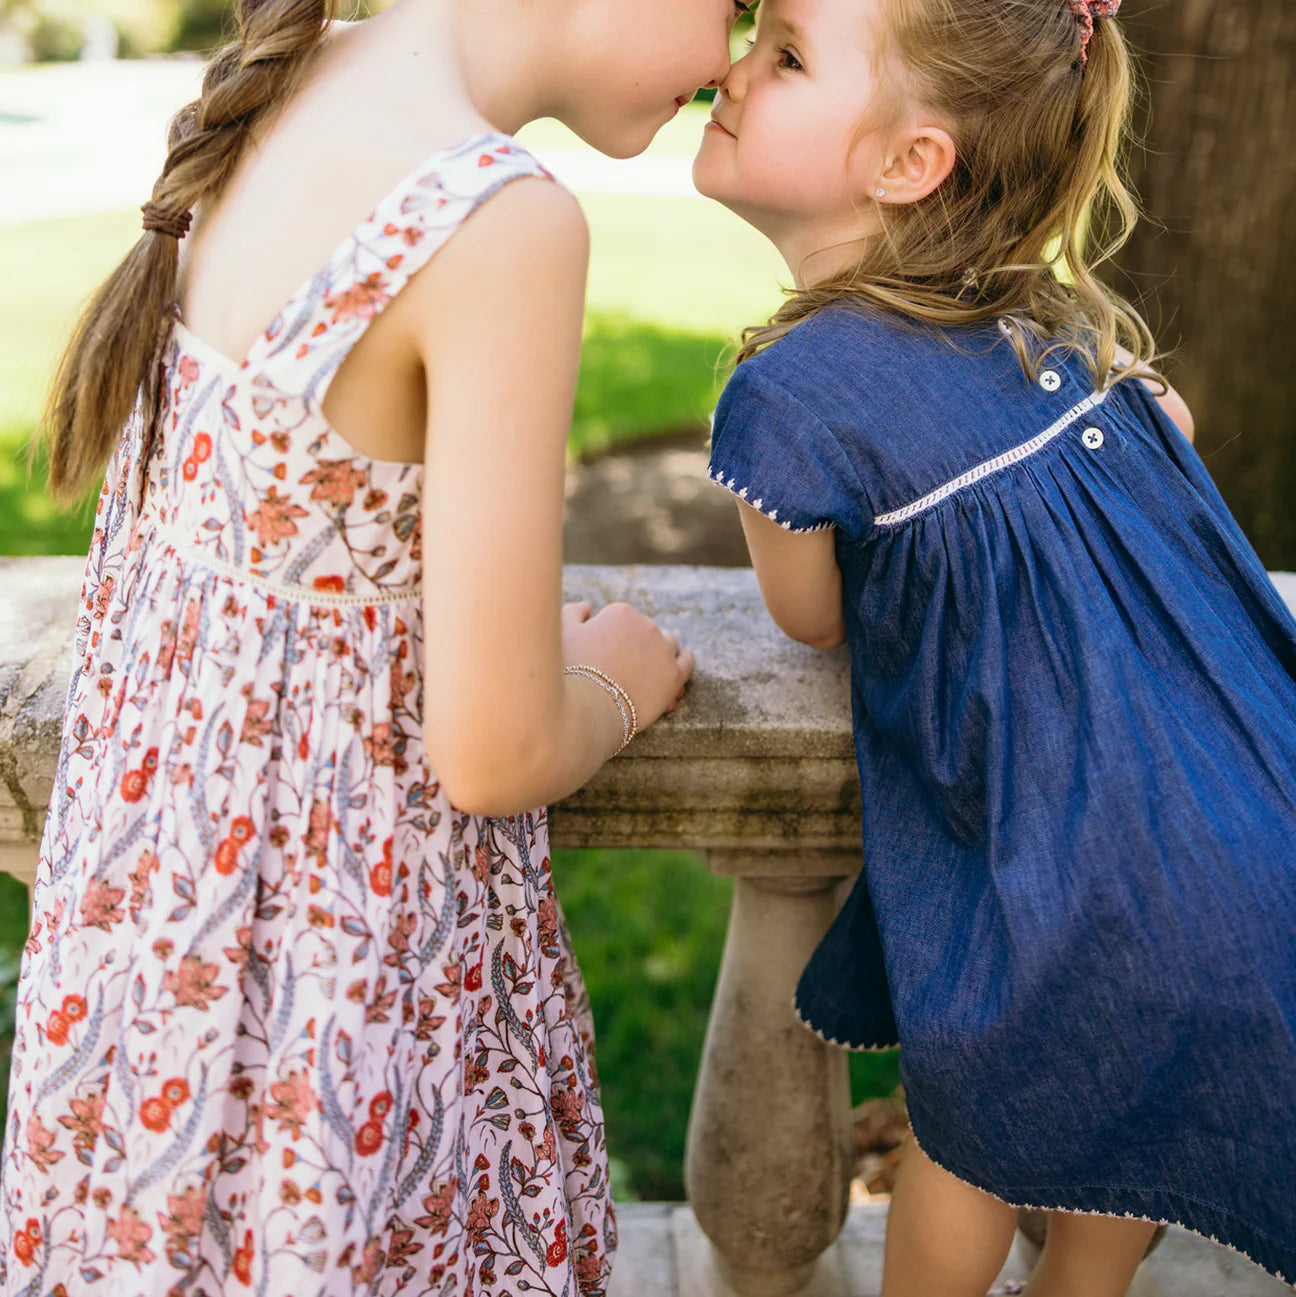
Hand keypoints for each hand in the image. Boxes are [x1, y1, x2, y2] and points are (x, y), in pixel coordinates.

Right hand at [562, 600, 693, 733]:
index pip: (624, 620)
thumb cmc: (570, 670)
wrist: (587, 709)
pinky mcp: (675, 676)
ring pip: (668, 644)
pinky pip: (687, 663)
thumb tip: (587, 606)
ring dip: (662, 651)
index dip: (615, 636)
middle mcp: (647, 626)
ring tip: (653, 666)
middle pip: (646, 631)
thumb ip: (573, 612)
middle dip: (639, 643)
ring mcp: (663, 650)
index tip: (609, 652)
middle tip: (628, 664)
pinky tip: (683, 660)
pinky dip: (685, 660)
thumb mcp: (561, 633)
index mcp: (622, 613)